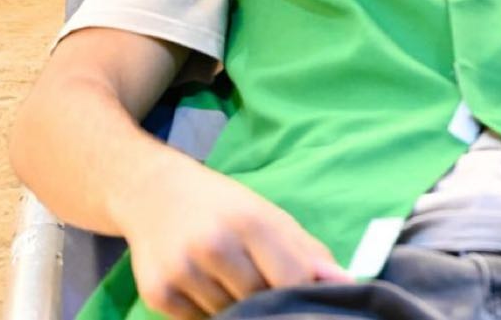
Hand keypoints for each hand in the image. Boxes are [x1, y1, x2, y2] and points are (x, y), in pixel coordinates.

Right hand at [113, 159, 351, 318]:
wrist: (155, 193)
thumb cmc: (224, 206)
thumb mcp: (270, 216)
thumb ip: (308, 252)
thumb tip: (345, 283)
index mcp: (250, 222)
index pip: (291, 279)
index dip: (303, 293)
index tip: (305, 296)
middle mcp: (214, 246)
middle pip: (261, 302)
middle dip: (270, 301)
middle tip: (263, 284)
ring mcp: (183, 271)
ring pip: (230, 317)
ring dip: (239, 310)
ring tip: (231, 281)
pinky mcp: (157, 294)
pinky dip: (208, 313)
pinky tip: (206, 287)